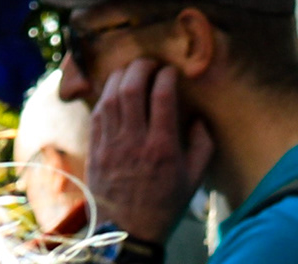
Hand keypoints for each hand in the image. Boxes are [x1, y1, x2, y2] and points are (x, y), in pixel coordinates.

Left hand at [82, 58, 210, 243]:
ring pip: (109, 98)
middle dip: (140, 67)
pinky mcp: (96, 151)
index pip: (162, 96)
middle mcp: (134, 142)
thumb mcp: (194, 178)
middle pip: (131, 89)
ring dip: (119, 77)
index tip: (171, 71)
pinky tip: (113, 92)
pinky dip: (105, 96)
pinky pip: (97, 115)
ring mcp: (111, 146)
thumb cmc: (165, 204)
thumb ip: (202, 144)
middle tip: (150, 64)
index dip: (166, 75)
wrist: (129, 232)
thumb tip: (198, 117)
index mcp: (162, 147)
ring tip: (130, 71)